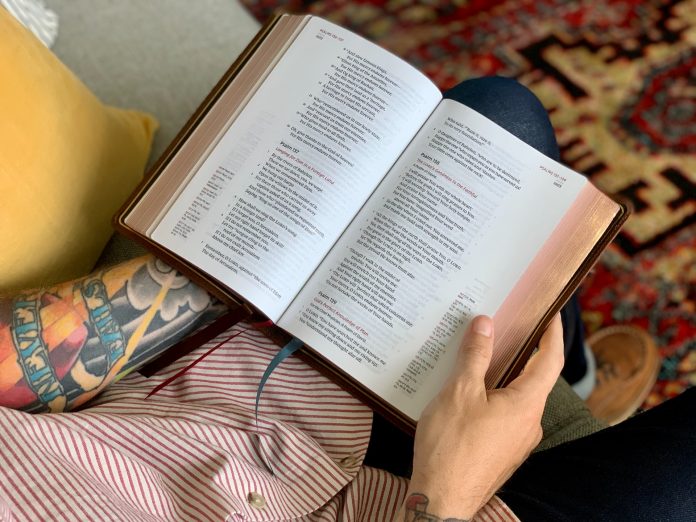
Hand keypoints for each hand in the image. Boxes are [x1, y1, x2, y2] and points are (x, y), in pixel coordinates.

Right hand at [399, 314, 563, 520]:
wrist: (442, 499)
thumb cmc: (451, 447)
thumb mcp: (460, 392)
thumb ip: (475, 356)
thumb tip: (486, 324)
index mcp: (527, 404)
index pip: (550, 359)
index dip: (553, 334)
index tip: (553, 314)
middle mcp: (529, 423)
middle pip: (532, 378)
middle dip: (520, 353)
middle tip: (505, 329)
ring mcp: (516, 441)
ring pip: (514, 398)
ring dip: (499, 377)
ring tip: (474, 359)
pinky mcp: (501, 452)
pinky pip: (502, 416)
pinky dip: (489, 398)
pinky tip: (464, 395)